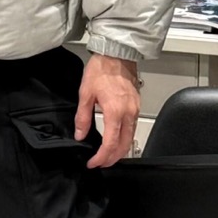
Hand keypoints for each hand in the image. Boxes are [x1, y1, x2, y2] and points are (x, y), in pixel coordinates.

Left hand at [75, 54, 140, 168]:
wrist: (116, 54)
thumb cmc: (101, 69)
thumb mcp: (85, 93)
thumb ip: (82, 117)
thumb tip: (80, 135)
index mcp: (115, 111)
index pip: (110, 144)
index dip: (101, 157)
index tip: (93, 163)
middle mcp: (128, 113)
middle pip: (124, 146)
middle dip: (112, 159)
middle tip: (100, 163)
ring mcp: (135, 109)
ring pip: (130, 138)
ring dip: (119, 150)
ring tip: (106, 154)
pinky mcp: (137, 105)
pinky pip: (133, 128)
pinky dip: (124, 138)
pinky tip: (115, 138)